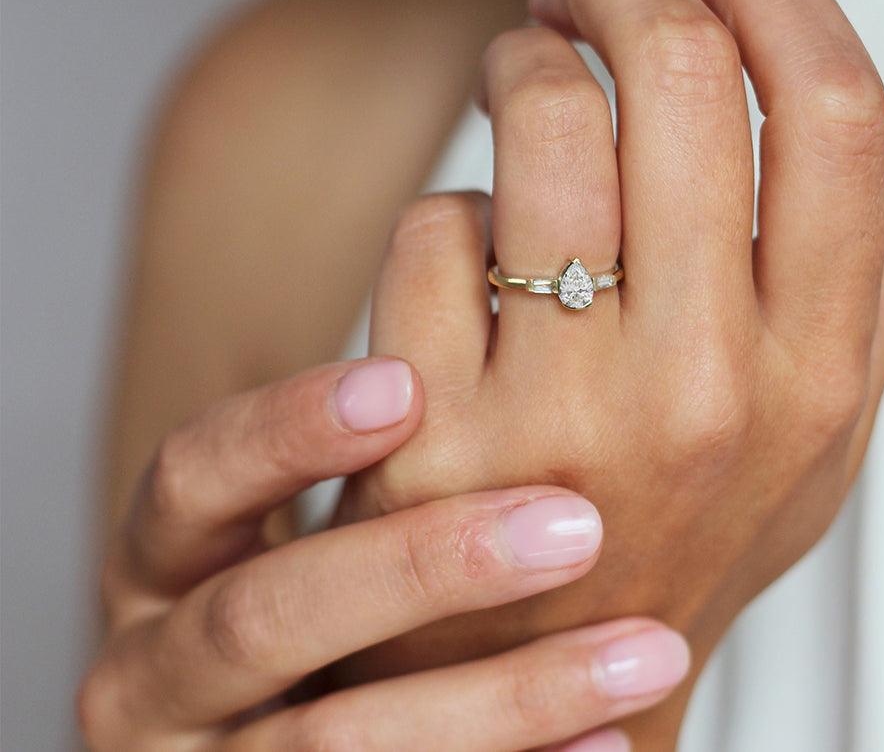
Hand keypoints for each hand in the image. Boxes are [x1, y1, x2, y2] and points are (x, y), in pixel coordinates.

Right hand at [77, 357, 690, 749]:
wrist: (279, 741)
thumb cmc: (310, 596)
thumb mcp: (304, 515)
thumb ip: (380, 428)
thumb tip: (503, 259)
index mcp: (170, 555)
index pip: (197, 473)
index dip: (290, 430)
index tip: (408, 387)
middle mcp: (161, 662)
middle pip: (264, 615)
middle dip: (420, 570)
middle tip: (571, 525)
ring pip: (332, 748)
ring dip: (500, 702)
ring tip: (645, 651)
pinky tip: (613, 744)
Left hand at [339, 0, 883, 743]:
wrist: (546, 670)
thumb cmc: (677, 529)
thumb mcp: (813, 441)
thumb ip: (864, 296)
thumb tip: (846, 139)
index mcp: (813, 376)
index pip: (837, 119)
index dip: (783, 1)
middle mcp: (698, 388)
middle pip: (680, 79)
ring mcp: (555, 409)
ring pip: (540, 120)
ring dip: (523, 59)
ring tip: (520, 73)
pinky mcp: (425, 424)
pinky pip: (433, 223)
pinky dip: (447, 207)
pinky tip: (464, 250)